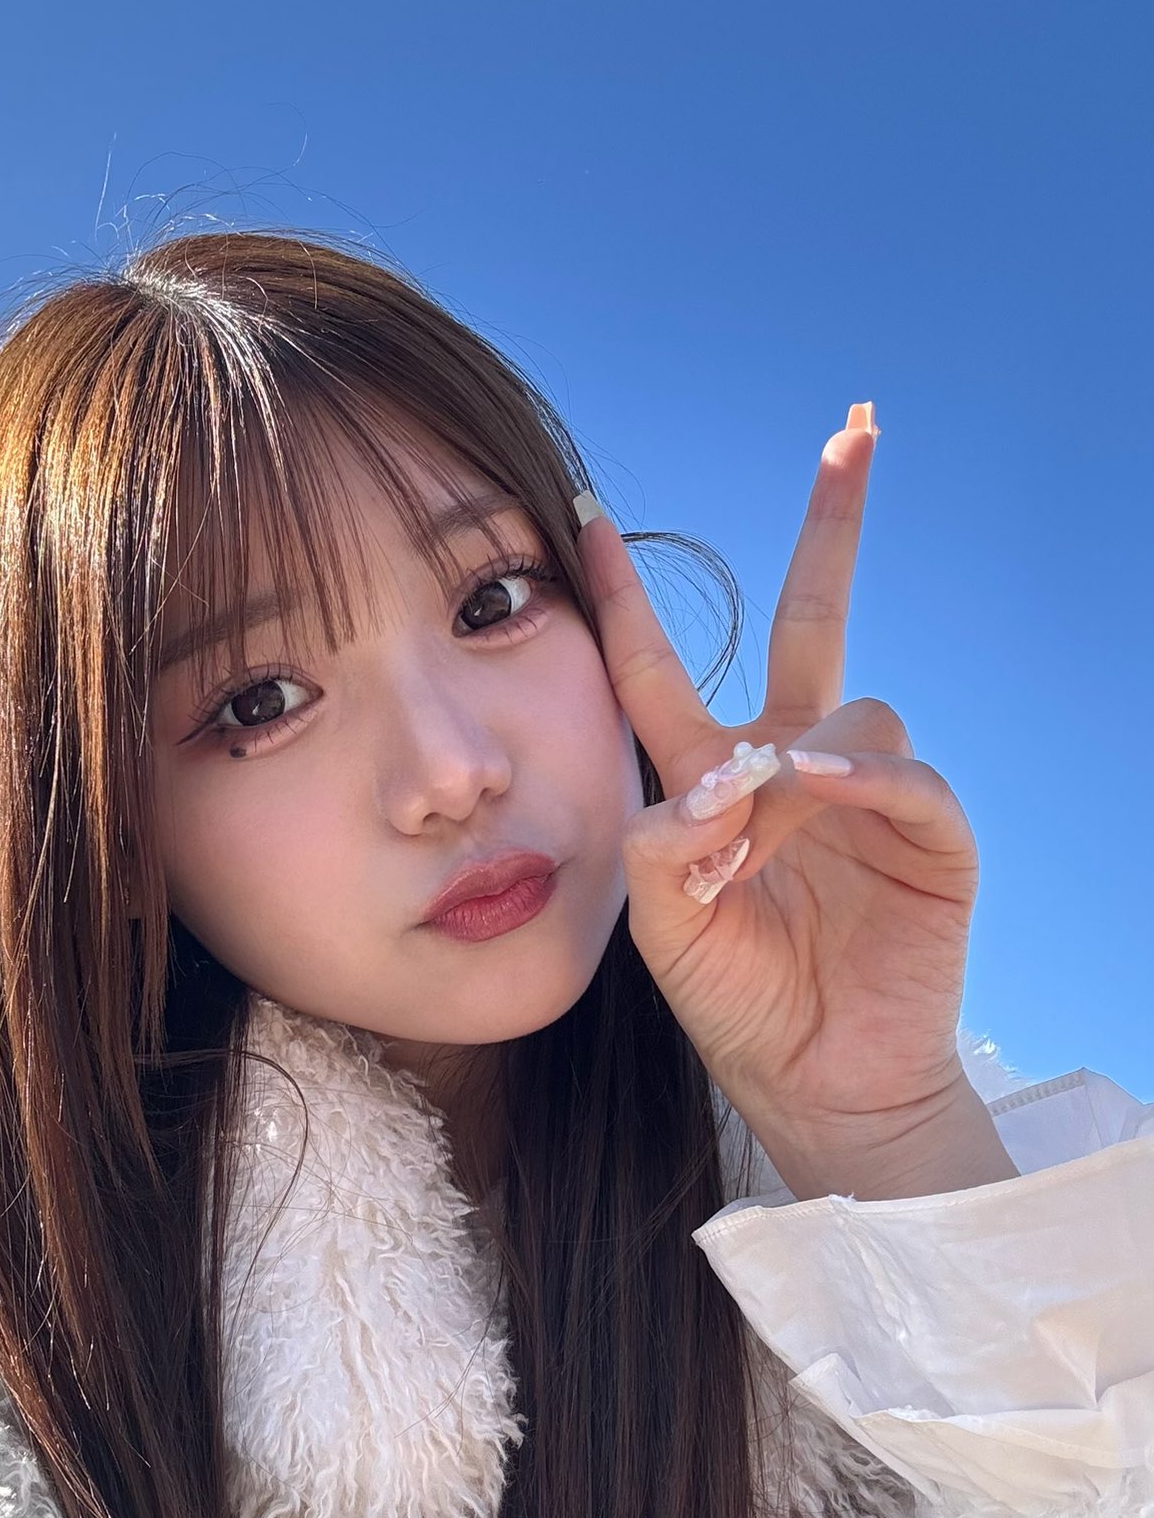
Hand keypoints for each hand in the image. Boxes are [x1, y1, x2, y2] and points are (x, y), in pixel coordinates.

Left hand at [578, 407, 983, 1188]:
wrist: (814, 1084)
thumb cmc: (735, 999)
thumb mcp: (663, 924)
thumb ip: (665, 846)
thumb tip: (719, 781)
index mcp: (715, 777)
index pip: (662, 669)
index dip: (625, 599)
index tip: (587, 515)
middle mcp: (795, 764)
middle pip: (813, 619)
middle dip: (834, 528)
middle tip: (853, 433)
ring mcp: (868, 793)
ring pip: (847, 711)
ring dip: (791, 768)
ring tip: (748, 857)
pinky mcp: (930, 836)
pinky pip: (907, 777)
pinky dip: (864, 778)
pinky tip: (820, 788)